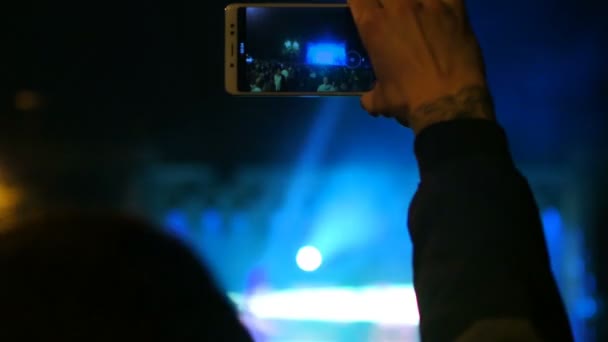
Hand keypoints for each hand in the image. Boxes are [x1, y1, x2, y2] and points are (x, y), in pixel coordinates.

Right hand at [349, 0, 494, 132]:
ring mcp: (430, 4)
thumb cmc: (409, 100)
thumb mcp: (382, 100)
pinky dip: (441, 0)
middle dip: (385, 2)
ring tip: (415, 12)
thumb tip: (369, 101)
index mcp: (374, 26)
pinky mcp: (456, 9)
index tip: (364, 8)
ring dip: (412, 2)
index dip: (359, 2)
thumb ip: (372, 96)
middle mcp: (399, 8)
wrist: (449, 102)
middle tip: (390, 12)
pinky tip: (440, 7)